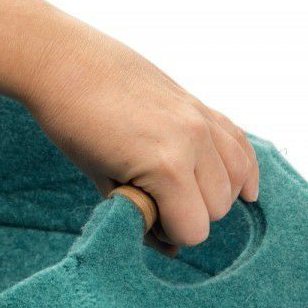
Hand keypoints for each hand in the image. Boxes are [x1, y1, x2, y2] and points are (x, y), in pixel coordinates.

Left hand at [23, 22, 258, 251]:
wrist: (65, 62)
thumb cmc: (73, 123)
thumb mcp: (101, 180)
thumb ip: (138, 214)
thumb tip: (170, 246)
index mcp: (167, 166)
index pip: (194, 229)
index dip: (169, 234)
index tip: (145, 222)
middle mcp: (194, 141)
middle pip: (217, 208)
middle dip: (188, 215)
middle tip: (154, 204)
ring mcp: (201, 119)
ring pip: (236, 179)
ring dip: (212, 194)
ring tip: (179, 191)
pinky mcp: (200, 105)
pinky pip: (240, 144)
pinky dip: (243, 169)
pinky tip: (242, 189)